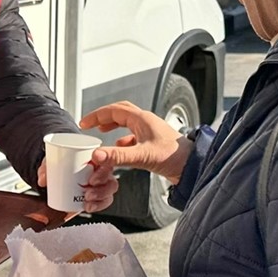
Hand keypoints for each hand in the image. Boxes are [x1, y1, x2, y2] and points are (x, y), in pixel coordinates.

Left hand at [36, 147, 118, 212]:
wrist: (59, 179)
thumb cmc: (60, 165)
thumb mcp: (52, 162)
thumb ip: (46, 168)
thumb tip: (43, 179)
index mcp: (94, 156)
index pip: (105, 153)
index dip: (105, 156)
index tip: (95, 159)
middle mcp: (101, 169)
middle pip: (110, 172)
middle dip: (102, 179)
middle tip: (89, 184)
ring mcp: (102, 183)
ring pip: (110, 188)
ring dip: (101, 194)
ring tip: (87, 198)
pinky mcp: (100, 197)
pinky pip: (105, 201)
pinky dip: (98, 205)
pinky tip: (89, 206)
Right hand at [78, 102, 193, 182]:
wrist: (192, 166)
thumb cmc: (175, 157)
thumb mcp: (142, 156)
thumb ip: (118, 156)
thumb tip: (98, 154)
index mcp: (142, 119)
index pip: (114, 110)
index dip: (97, 115)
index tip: (84, 123)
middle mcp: (146, 123)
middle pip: (120, 113)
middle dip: (103, 117)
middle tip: (90, 124)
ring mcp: (150, 132)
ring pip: (126, 123)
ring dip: (113, 126)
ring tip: (102, 133)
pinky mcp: (153, 143)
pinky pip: (133, 136)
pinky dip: (122, 141)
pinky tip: (120, 149)